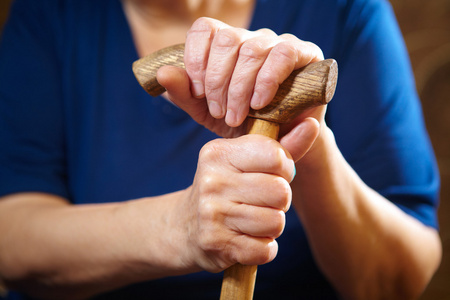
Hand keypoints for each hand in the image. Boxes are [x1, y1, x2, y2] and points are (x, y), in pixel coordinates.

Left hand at [157, 17, 323, 137]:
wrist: (278, 143)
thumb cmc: (242, 123)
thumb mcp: (206, 112)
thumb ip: (184, 93)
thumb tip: (162, 72)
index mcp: (226, 45)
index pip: (204, 28)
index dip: (196, 58)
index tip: (198, 92)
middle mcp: (251, 38)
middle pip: (227, 39)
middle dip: (217, 81)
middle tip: (219, 111)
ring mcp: (278, 43)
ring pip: (252, 50)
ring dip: (239, 88)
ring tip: (236, 116)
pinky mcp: (305, 54)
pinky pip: (282, 55)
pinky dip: (266, 81)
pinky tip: (259, 104)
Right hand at [176, 135, 296, 271]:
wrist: (186, 226)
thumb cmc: (226, 188)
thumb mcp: (246, 162)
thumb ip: (282, 145)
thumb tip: (312, 124)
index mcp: (218, 153)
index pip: (275, 157)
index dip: (283, 169)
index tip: (272, 174)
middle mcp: (212, 181)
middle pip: (280, 192)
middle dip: (279, 200)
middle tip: (261, 201)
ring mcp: (212, 215)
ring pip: (276, 222)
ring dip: (272, 225)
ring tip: (253, 220)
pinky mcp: (216, 245)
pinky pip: (265, 249)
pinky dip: (263, 248)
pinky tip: (247, 239)